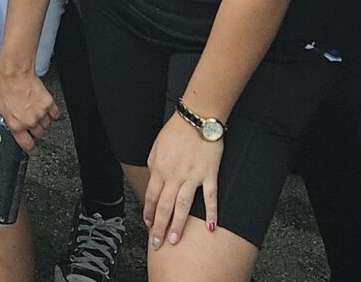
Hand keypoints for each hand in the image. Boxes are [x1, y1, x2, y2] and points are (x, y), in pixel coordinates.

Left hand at [0, 70, 57, 153]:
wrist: (15, 72)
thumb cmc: (4, 85)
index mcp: (16, 125)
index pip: (27, 145)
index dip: (30, 149)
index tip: (32, 150)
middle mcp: (30, 122)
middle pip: (38, 134)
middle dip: (35, 131)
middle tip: (30, 124)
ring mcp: (40, 113)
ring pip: (46, 125)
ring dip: (42, 122)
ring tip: (36, 115)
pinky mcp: (48, 103)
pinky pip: (54, 114)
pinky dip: (52, 113)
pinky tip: (46, 110)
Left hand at [143, 117, 222, 248]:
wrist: (196, 118)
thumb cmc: (176, 131)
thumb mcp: (156, 147)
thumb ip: (154, 166)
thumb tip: (153, 181)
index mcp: (159, 169)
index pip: (151, 197)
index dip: (149, 214)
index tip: (149, 227)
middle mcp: (174, 175)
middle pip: (164, 206)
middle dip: (159, 227)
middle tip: (158, 244)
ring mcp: (192, 176)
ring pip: (182, 205)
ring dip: (178, 224)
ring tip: (175, 240)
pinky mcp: (209, 174)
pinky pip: (210, 197)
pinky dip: (211, 213)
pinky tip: (211, 228)